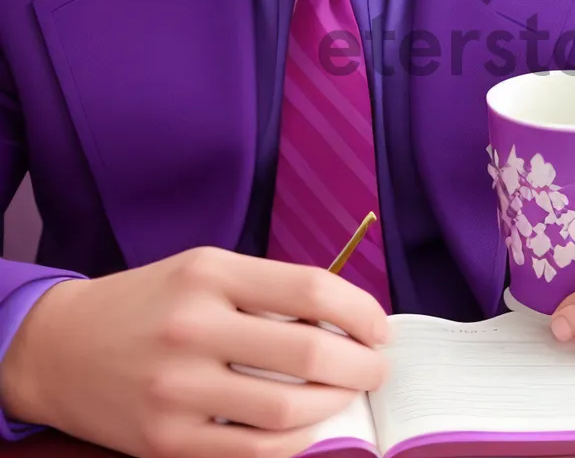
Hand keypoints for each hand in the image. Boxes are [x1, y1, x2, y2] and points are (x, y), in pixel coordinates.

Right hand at [0, 246, 390, 457]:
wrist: (59, 348)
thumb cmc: (151, 302)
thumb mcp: (207, 269)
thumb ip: (270, 289)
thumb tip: (348, 320)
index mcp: (213, 274)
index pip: (312, 290)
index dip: (362, 312)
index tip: (380, 330)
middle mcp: (195, 327)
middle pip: (309, 353)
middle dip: (362, 366)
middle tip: (377, 370)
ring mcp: (177, 390)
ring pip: (286, 409)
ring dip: (335, 407)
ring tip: (347, 399)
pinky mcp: (164, 443)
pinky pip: (250, 451)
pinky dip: (294, 444)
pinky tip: (308, 430)